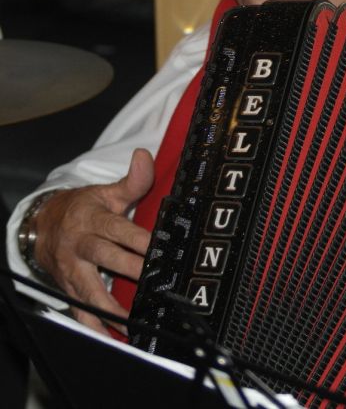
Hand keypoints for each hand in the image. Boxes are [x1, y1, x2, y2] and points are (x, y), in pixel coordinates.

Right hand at [32, 149, 153, 334]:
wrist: (43, 223)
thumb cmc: (84, 207)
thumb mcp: (107, 192)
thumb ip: (132, 180)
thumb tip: (144, 157)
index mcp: (93, 219)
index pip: (117, 229)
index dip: (136, 237)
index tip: (156, 246)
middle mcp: (80, 245)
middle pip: (105, 258)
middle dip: (128, 269)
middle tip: (152, 280)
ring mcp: (71, 268)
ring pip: (90, 287)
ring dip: (110, 305)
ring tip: (131, 319)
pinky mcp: (68, 285)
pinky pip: (80, 308)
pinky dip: (93, 324)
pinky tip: (108, 336)